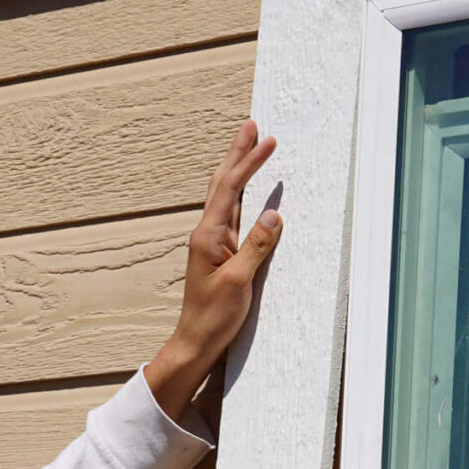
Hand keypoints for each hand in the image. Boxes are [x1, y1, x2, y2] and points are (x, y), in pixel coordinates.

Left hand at [144, 120, 279, 419]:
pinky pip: (234, 216)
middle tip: (251, 126)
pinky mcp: (221, 254)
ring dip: (239, 170)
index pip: (230, 188)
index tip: (266, 139)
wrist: (195, 342)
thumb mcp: (238, 282)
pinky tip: (249, 192)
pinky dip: (243, 196)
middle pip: (224, 184)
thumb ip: (256, 247)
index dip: (248, 162)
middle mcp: (207, 233)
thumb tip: (273, 216)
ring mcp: (213, 243)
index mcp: (208, 235)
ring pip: (227, 197)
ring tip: (250, 147)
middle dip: (238, 154)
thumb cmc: (213, 317)